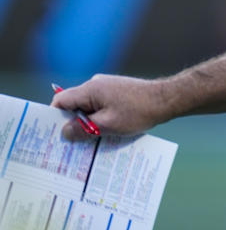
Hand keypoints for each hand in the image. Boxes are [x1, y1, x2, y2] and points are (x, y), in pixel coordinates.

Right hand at [50, 74, 169, 140]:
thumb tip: (64, 132)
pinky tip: (104, 133)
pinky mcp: (117, 92)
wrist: (166, 100)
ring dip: (88, 123)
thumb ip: (83, 129)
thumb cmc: (138, 111)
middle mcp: (96, 85)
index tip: (53, 135)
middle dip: (72, 123)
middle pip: (74, 105)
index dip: (54, 118)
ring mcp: (107, 87)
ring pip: (88, 107)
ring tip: (88, 142)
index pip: (61, 101)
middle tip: (70, 144)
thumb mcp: (107, 125)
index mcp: (90, 89)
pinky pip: (101, 106)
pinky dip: (99, 118)